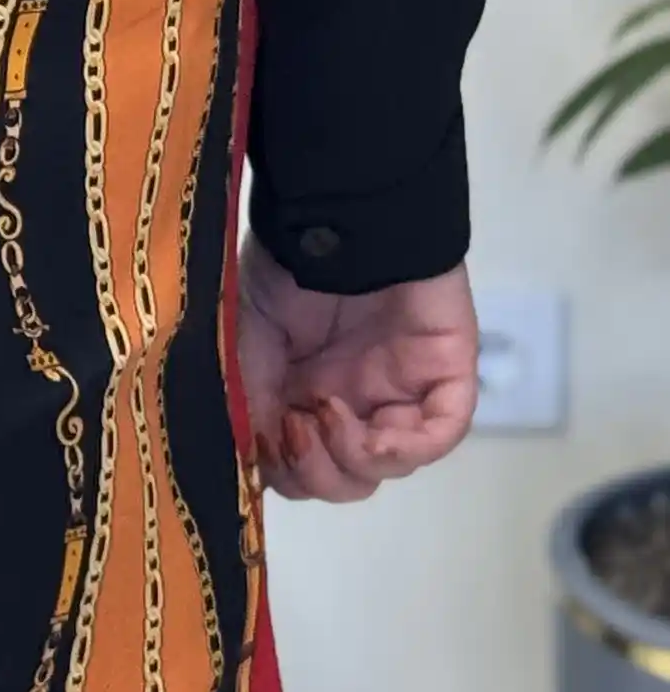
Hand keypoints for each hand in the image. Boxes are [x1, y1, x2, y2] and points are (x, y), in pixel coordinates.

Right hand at [236, 234, 479, 502]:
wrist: (336, 213)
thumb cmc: (287, 265)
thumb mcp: (247, 338)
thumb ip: (250, 403)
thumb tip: (251, 467)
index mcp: (305, 390)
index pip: (300, 466)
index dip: (282, 469)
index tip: (263, 439)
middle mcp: (354, 398)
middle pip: (344, 478)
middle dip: (314, 472)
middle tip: (292, 429)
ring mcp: (402, 389)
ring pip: (389, 464)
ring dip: (350, 459)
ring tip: (323, 413)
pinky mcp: (445, 374)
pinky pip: (439, 434)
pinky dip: (404, 448)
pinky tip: (372, 431)